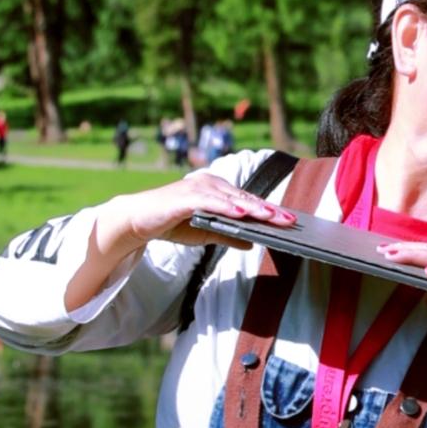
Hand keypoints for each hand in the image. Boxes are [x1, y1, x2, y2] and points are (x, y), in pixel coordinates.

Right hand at [63, 171, 294, 310]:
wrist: (136, 220)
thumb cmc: (172, 223)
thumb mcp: (206, 232)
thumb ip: (228, 235)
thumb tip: (252, 243)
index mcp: (216, 190)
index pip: (248, 201)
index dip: (269, 210)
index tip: (289, 220)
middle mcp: (209, 184)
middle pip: (245, 198)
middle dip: (268, 210)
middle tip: (290, 220)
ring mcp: (197, 188)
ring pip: (231, 198)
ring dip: (252, 207)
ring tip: (271, 216)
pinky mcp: (184, 196)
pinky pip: (209, 201)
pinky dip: (226, 206)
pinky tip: (240, 213)